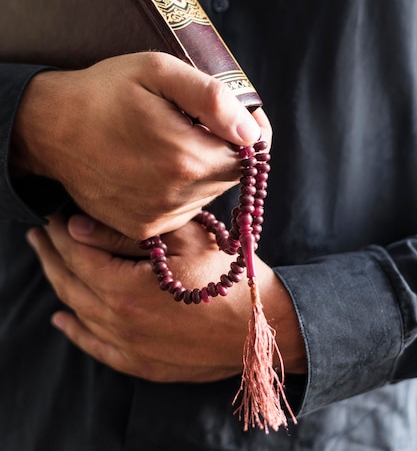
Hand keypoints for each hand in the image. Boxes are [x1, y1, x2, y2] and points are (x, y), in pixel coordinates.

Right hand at [12, 52, 270, 238]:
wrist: (51, 127)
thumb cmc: (104, 92)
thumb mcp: (158, 72)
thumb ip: (211, 98)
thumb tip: (250, 131)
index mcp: (186, 157)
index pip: (250, 156)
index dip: (247, 134)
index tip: (234, 116)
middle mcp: (176, 196)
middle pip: (229, 176)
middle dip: (221, 148)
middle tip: (192, 122)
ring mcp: (158, 216)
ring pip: (207, 193)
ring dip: (200, 168)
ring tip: (168, 140)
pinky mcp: (142, 227)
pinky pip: (182, 208)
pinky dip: (179, 187)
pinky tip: (155, 164)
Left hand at [26, 213, 306, 382]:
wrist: (261, 326)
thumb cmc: (228, 275)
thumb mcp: (184, 240)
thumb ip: (126, 233)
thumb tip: (76, 226)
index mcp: (124, 288)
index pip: (77, 254)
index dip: (60, 232)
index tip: (51, 214)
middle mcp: (118, 322)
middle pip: (69, 282)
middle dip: (51, 254)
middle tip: (38, 233)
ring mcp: (128, 347)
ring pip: (78, 311)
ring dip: (58, 283)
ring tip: (47, 261)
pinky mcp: (141, 363)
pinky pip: (95, 347)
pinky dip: (75, 331)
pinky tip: (62, 319)